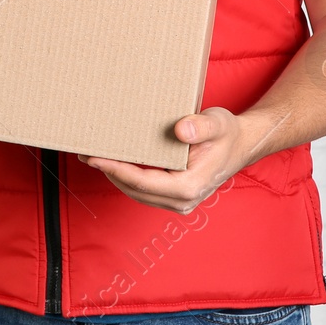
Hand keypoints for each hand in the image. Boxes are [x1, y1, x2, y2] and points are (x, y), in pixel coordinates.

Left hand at [74, 107, 254, 213]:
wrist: (242, 144)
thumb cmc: (228, 133)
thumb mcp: (218, 123)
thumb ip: (201, 127)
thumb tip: (181, 130)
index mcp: (190, 186)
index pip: (142, 181)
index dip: (115, 169)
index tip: (93, 157)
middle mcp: (183, 200)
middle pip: (134, 189)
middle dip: (108, 172)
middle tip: (83, 153)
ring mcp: (178, 201)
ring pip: (136, 191)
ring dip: (114, 175)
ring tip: (91, 156)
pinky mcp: (174, 195)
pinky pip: (143, 189)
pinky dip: (126, 176)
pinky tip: (114, 161)